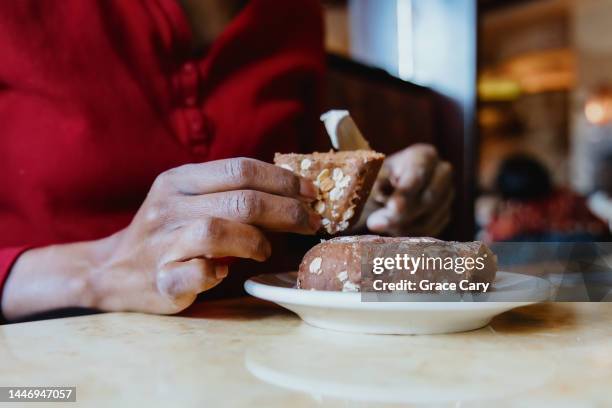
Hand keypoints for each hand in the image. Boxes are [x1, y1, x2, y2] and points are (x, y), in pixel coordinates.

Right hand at [2, 158, 319, 318]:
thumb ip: (229, 192)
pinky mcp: (161, 279)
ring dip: (257, 241)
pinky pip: (198, 272)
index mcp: (179, 180)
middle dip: (287, 211)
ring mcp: (162, 242)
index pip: (241, 168)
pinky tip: (226, 272)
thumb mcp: (189, 200)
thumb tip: (293, 194)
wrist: (112, 271)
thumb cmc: (167, 233)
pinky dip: (220, 272)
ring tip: (267, 250)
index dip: (283, 179)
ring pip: (219, 230)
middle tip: (311, 222)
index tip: (312, 192)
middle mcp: (168, 205)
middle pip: (241, 200)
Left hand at [366, 144, 453, 236]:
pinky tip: (391, 229)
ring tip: (378, 224)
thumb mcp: (372, 176)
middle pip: (429, 198)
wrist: (381, 193)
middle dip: (403, 214)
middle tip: (376, 224)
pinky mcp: (445, 215)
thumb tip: (384, 197)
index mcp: (425, 155)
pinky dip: (409, 233)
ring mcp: (447, 195)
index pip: (419, 175)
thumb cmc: (375, 180)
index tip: (392, 207)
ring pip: (429, 218)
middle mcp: (443, 172)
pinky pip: (430, 231)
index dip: (405, 193)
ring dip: (402, 226)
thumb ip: (377, 185)